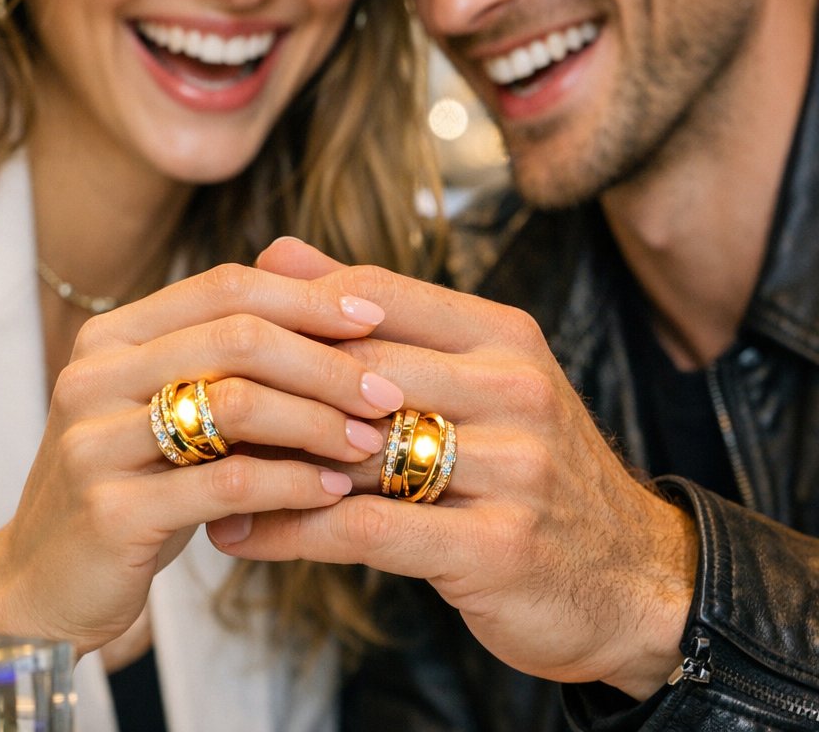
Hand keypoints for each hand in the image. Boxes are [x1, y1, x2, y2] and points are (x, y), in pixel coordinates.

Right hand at [0, 263, 402, 655]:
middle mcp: (94, 375)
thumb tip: (328, 296)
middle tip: (386, 388)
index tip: (372, 314)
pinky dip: (293, 483)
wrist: (43, 584)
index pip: (224, 287)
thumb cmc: (130, 485)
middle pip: (236, 336)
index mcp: (112, 336)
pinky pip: (226, 484)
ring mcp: (95, 441)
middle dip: (326, 360)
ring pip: (235, 404)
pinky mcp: (109, 511)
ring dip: (319, 421)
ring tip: (371, 439)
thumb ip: (226, 356)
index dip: (305, 296)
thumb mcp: (168, 408)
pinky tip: (333, 490)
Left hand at [208, 240, 697, 699]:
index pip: (376, 294)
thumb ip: (383, 315)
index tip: (224, 330)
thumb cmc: (532, 464)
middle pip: (358, 367)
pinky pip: (367, 532)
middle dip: (268, 385)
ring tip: (193, 466)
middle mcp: (513, 387)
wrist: (638, 576)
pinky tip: (239, 536)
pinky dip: (291, 532)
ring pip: (354, 448)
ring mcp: (514, 466)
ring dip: (264, 461)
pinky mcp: (500, 546)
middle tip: (189, 398)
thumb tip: (280, 249)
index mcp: (503, 335)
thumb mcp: (477, 375)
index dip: (292, 309)